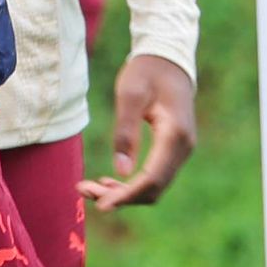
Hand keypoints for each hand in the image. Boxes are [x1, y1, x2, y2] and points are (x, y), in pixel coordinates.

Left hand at [84, 57, 198, 209]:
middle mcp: (184, 147)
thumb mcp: (129, 95)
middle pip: (153, 188)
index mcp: (175, 134)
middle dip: (119, 197)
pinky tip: (108, 181)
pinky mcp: (174, 150)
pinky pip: (155, 176)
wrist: (169, 61)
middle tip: (83, 190)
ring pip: (154, 186)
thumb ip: (125, 132)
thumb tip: (121, 171)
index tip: (100, 205)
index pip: (152, 178)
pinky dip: (132, 184)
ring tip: (89, 187)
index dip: (126, 196)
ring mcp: (182, 150)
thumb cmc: (146, 72)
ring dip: (124, 193)